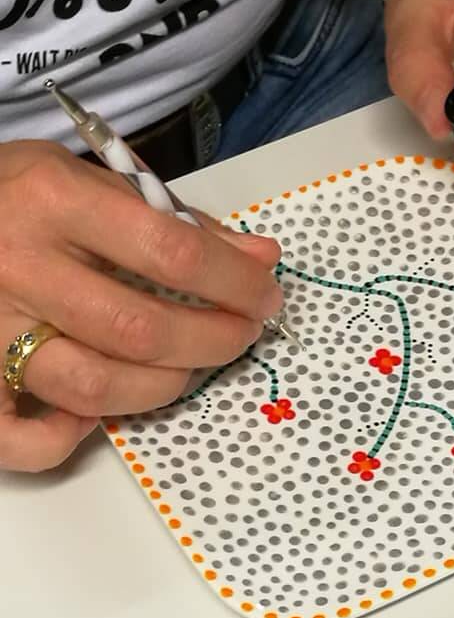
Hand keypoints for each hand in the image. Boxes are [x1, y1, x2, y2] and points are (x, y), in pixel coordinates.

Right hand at [0, 141, 281, 472]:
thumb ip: (176, 218)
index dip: (235, 282)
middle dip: (214, 339)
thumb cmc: (18, 192)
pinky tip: (91, 417)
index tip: (266, 295)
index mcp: (57, 202)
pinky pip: (16, 435)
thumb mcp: (91, 178)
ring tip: (188, 366)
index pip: (171, 252)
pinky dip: (62, 438)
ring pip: (91, 386)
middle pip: (139, 329)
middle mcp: (21, 266)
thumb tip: (260, 257)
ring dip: (163, 386)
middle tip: (241, 332)